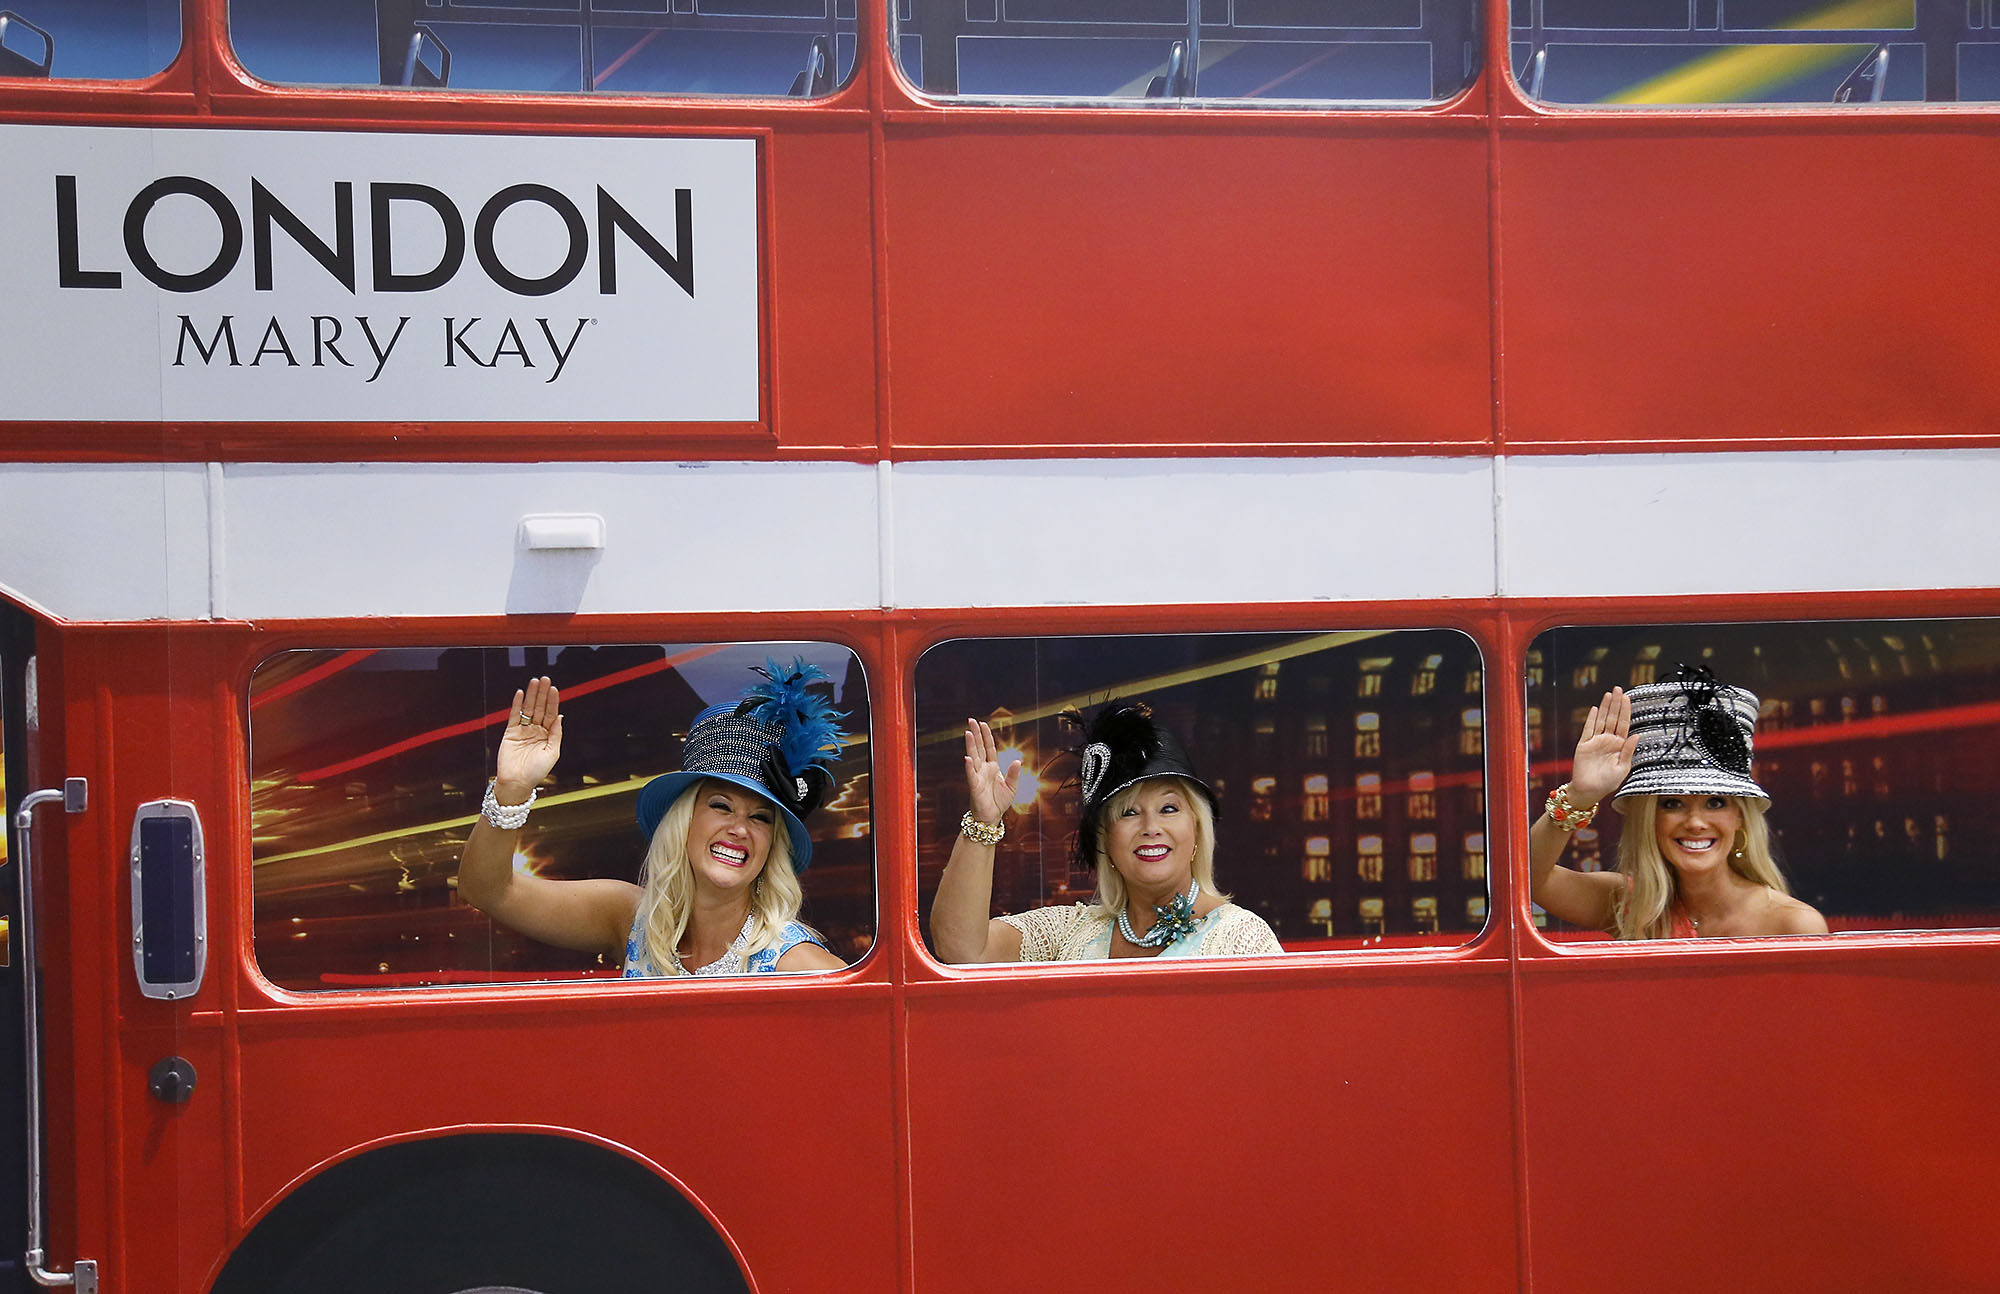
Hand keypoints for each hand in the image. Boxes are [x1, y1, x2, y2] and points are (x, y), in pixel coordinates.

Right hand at [495, 677, 562, 801]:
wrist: (517, 783)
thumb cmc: (537, 771)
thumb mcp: (552, 752)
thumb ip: (556, 734)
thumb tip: (560, 716)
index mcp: (547, 735)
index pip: (551, 714)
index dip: (553, 702)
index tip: (554, 689)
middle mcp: (536, 731)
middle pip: (540, 708)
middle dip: (542, 694)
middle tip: (545, 679)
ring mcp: (523, 731)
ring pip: (528, 709)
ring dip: (531, 695)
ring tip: (534, 682)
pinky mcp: (510, 732)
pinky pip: (514, 716)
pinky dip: (517, 704)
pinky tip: (521, 694)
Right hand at [962, 719, 1021, 826]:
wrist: (991, 818)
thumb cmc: (999, 802)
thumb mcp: (1012, 787)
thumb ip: (1014, 774)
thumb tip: (1018, 760)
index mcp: (992, 767)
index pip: (989, 748)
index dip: (986, 736)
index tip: (983, 723)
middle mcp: (983, 769)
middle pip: (978, 748)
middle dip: (975, 734)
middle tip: (970, 720)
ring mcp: (977, 776)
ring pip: (973, 757)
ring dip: (970, 745)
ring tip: (968, 732)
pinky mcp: (974, 786)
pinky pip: (971, 775)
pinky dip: (969, 767)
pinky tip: (967, 758)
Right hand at [1569, 687, 1636, 807]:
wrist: (1589, 791)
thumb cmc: (1607, 783)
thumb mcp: (1623, 768)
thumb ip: (1628, 750)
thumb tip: (1637, 734)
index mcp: (1619, 745)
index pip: (1624, 724)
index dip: (1626, 711)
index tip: (1627, 698)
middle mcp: (1608, 740)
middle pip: (1613, 718)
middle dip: (1616, 704)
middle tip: (1619, 689)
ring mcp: (1595, 741)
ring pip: (1602, 720)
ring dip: (1605, 707)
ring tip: (1609, 694)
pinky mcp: (1584, 745)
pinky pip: (1588, 729)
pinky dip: (1592, 718)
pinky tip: (1596, 708)